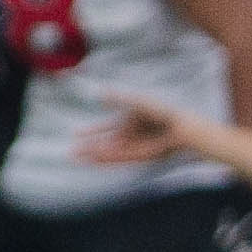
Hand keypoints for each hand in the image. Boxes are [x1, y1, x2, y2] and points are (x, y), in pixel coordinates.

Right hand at [75, 95, 195, 165]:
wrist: (180, 128)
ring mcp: (134, 146)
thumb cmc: (161, 111)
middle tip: (71, 151)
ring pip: (109, 152)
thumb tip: (99, 92)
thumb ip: (118, 98)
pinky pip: (118, 158)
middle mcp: (130, 135)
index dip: (92, 131)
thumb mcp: (137, 101)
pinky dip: (105, 159)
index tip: (76, 133)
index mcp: (129, 121)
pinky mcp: (139, 156)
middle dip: (89, 147)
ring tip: (75, 157)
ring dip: (93, 155)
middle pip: (105, 143)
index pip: (106, 127)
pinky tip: (92, 160)